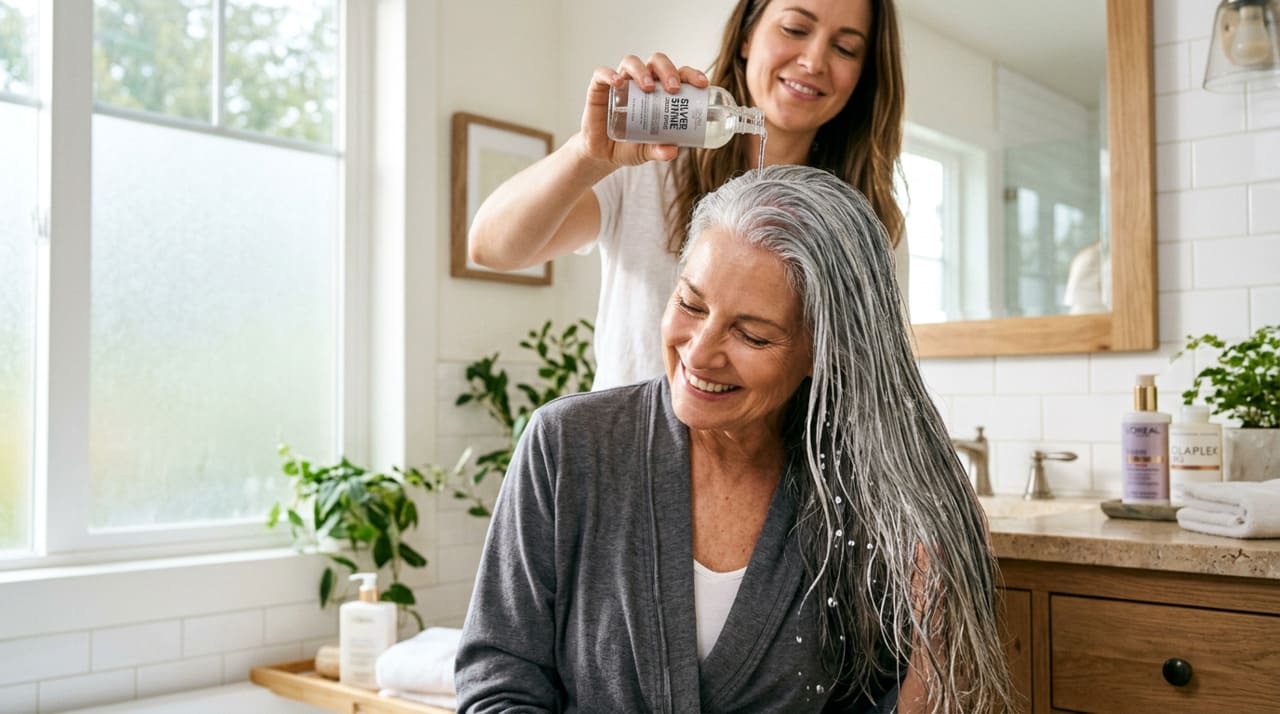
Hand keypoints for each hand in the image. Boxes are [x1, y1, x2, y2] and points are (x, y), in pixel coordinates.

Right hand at [577, 53, 709, 166]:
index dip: (691, 75)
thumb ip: (659, 150)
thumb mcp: (647, 151)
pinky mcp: (599, 88)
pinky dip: (609, 75)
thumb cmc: (630, 146)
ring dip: (642, 71)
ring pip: (632, 62)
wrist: (603, 155)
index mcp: (660, 91)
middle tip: (673, 89)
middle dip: (668, 71)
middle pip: (657, 62)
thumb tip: (673, 151)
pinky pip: (602, 74)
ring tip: (647, 89)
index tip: (702, 85)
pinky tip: (617, 82)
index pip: (678, 74)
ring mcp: (621, 82)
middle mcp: (641, 81)